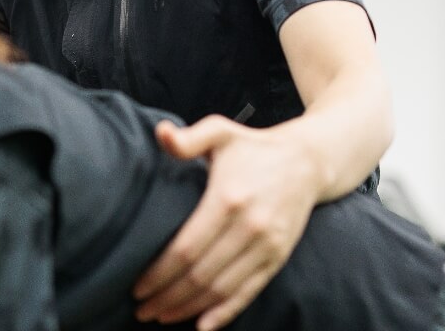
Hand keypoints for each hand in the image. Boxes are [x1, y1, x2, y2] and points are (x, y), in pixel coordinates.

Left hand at [132, 116, 318, 330]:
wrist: (308, 161)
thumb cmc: (252, 146)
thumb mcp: (220, 132)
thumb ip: (188, 138)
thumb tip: (161, 133)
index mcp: (228, 199)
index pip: (187, 248)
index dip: (160, 272)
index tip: (137, 285)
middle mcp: (250, 227)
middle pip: (201, 274)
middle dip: (168, 296)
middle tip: (141, 308)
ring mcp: (267, 246)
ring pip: (222, 288)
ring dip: (189, 307)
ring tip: (161, 316)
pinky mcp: (278, 257)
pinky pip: (249, 291)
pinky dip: (225, 312)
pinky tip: (202, 326)